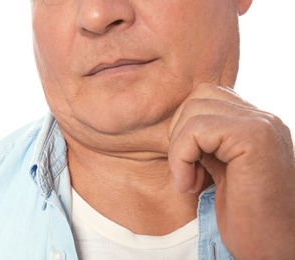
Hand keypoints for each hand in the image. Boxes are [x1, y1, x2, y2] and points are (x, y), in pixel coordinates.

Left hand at [168, 83, 294, 258]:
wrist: (275, 247)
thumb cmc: (246, 215)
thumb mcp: (220, 168)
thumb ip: (206, 142)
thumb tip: (175, 125)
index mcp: (253, 123)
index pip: (205, 97)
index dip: (185, 129)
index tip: (187, 165)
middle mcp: (262, 118)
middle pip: (197, 97)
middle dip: (178, 134)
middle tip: (186, 171)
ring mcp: (261, 124)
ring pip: (193, 109)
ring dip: (178, 148)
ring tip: (189, 179)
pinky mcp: (254, 137)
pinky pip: (196, 129)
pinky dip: (181, 157)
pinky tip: (191, 184)